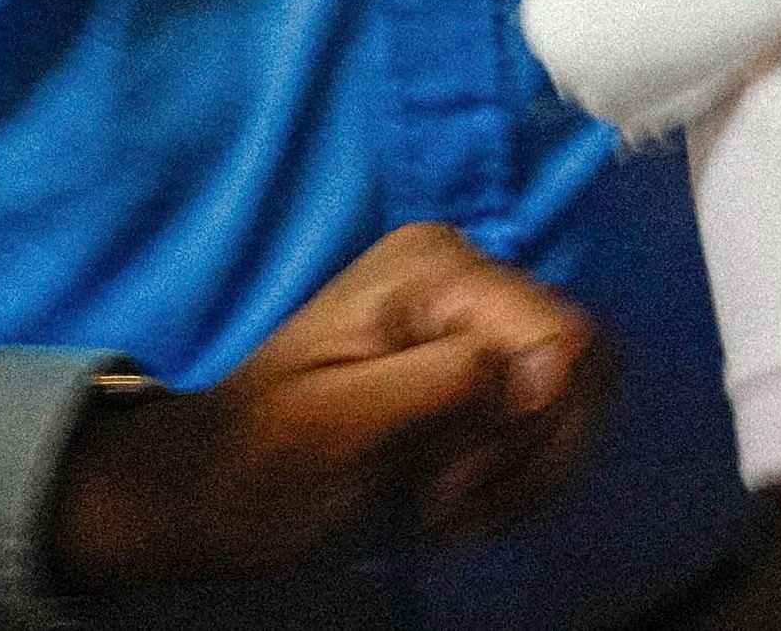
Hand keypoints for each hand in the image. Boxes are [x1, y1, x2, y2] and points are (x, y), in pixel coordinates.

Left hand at [49, 223, 607, 596]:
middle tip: (451, 508)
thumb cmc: (251, 468)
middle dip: (530, 451)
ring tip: (452, 513)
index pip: (558, 333)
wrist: (201, 496)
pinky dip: (521, 472)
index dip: (531, 422)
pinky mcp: (485, 359)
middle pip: (580, 363)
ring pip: (578, 394)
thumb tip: (553, 366)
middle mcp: (469, 272)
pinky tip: (465, 502)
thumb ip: (445, 381)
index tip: (453, 485)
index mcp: (433, 268)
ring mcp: (479, 316)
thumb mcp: (337, 425)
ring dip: (528, 470)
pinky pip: (553, 413)